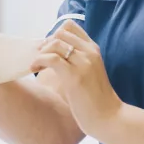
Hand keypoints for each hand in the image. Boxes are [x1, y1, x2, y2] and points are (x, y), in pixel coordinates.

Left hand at [31, 20, 124, 140]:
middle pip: (60, 32)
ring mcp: (83, 63)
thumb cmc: (97, 99)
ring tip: (37, 66)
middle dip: (47, 43)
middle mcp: (89, 52)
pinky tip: (35, 69)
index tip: (50, 50)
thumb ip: (79, 60)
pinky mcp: (74, 76)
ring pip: (55, 43)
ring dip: (41, 53)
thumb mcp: (91, 72)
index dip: (55, 35)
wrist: (108, 117)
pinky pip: (51, 59)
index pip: (71, 26)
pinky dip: (39, 61)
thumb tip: (57, 55)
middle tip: (42, 59)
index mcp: (93, 49)